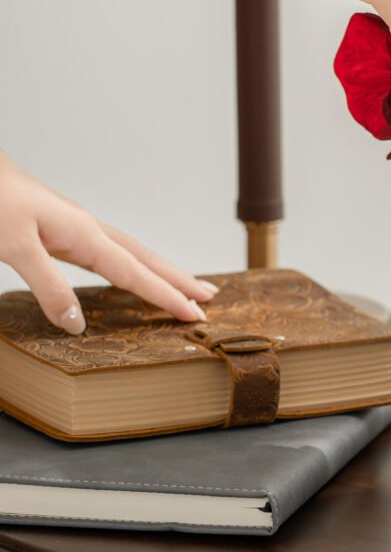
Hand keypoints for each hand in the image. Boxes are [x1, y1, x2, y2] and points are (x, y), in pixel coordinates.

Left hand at [0, 152, 216, 334]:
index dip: (165, 296)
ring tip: (183, 284)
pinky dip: (132, 264)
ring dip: (160, 270)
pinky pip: (111, 251)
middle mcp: (88, 229)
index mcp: (84, 234)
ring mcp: (78, 227)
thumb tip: (77, 323)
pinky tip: (129, 269)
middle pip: (145, 259)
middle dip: (178, 279)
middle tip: (210, 297)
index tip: (192, 314)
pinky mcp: (63, 229)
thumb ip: (48, 286)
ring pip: (131, 253)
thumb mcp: (15, 247)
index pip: (135, 273)